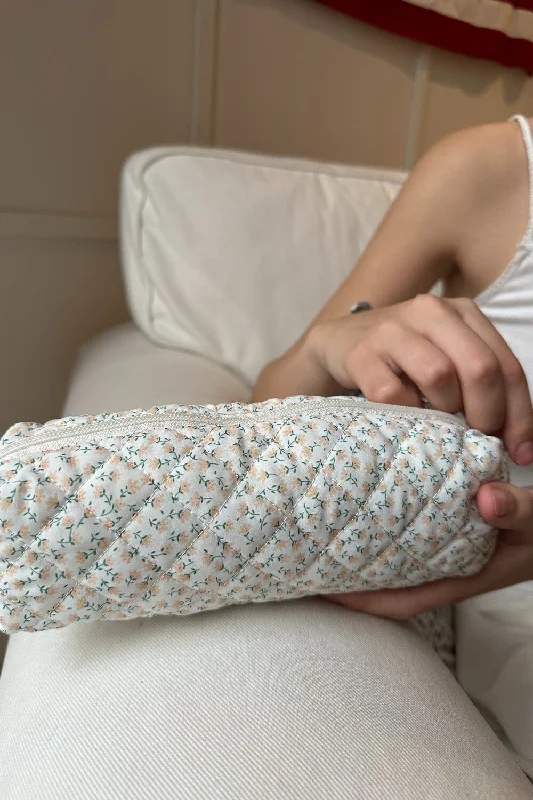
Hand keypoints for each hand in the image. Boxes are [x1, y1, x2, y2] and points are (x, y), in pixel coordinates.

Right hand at [306, 294, 532, 465]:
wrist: (338, 342)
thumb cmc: (402, 359)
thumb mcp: (446, 356)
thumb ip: (479, 383)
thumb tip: (517, 439)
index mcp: (463, 312)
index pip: (506, 365)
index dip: (519, 414)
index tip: (520, 452)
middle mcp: (430, 312)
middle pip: (479, 367)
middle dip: (488, 414)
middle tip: (479, 440)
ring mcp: (393, 329)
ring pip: (439, 375)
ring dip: (444, 410)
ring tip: (438, 422)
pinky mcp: (360, 352)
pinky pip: (392, 393)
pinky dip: (405, 413)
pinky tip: (404, 415)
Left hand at [322, 482, 532, 618]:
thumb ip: (520, 511)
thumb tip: (486, 498)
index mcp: (466, 575)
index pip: (404, 599)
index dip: (362, 601)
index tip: (323, 591)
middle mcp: (453, 566)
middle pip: (391, 582)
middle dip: (353, 577)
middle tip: (309, 557)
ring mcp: (453, 549)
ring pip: (400, 560)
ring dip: (369, 550)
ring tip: (329, 531)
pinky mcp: (457, 530)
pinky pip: (415, 534)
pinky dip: (391, 526)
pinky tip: (375, 505)